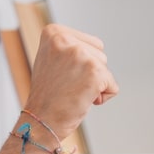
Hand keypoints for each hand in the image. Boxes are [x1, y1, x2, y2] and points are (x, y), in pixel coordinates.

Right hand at [24, 23, 118, 138]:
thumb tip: (94, 46)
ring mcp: (80, 55)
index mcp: (54, 32)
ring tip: (72, 92)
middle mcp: (66, 40)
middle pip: (100, 54)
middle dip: (90, 73)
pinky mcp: (94, 72)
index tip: (62, 75)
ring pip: (105, 69)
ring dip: (95, 84)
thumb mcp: (52, 59)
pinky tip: (83, 100)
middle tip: (67, 86)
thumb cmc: (47, 95)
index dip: (83, 64)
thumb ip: (70, 48)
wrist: (41, 120)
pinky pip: (113, 86)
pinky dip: (103, 97)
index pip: (92, 44)